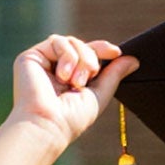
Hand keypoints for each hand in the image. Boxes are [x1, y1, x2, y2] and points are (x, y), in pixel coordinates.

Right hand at [8, 36, 132, 154]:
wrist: (49, 123)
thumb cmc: (73, 117)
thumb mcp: (100, 94)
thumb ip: (114, 75)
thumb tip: (133, 59)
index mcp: (72, 76)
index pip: (89, 54)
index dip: (103, 49)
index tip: (116, 52)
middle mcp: (57, 68)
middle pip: (82, 45)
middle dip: (92, 58)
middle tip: (90, 77)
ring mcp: (44, 61)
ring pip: (71, 41)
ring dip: (81, 59)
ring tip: (76, 82)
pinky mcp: (31, 56)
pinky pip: (57, 41)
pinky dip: (67, 56)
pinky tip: (63, 76)